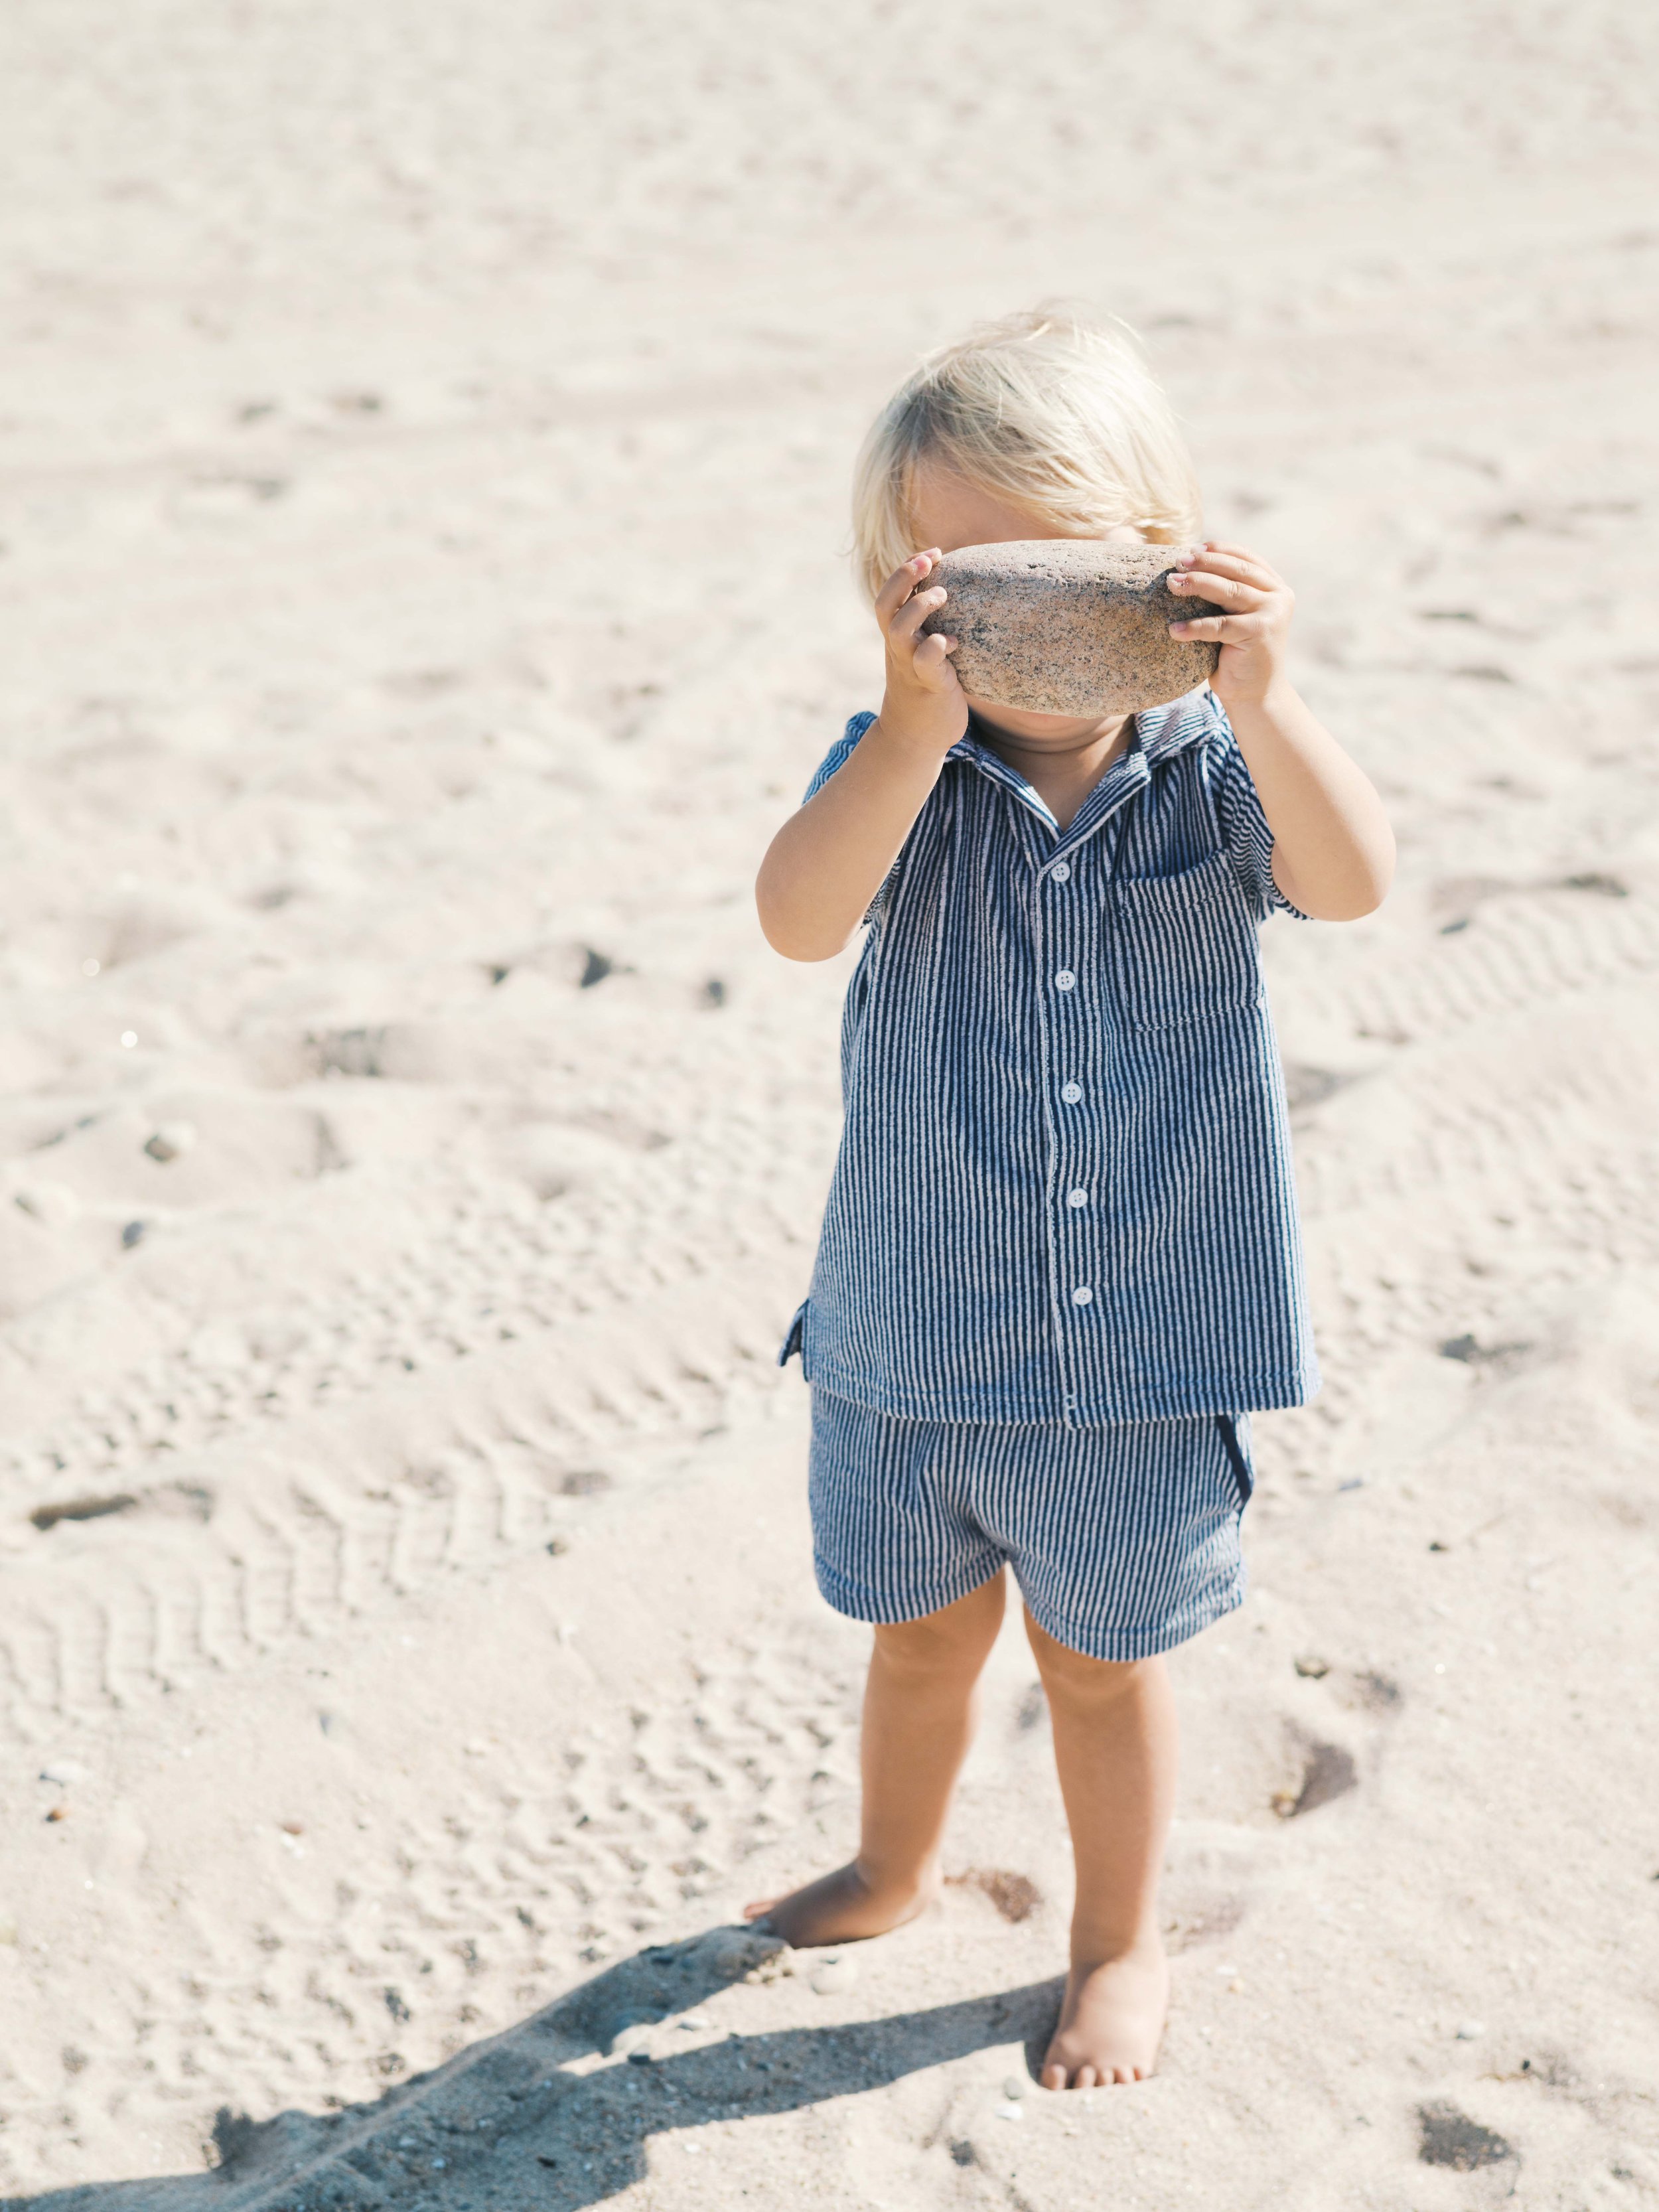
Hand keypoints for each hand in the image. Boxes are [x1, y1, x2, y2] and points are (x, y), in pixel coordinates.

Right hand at [873, 551, 967, 756]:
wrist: (914, 740)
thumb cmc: (925, 691)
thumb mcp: (922, 655)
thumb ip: (932, 630)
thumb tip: (961, 600)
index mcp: (896, 639)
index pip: (890, 595)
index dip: (906, 570)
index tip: (931, 553)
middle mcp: (898, 649)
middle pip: (885, 605)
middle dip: (904, 576)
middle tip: (930, 559)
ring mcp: (909, 667)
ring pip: (899, 629)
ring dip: (920, 606)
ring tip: (943, 595)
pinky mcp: (928, 685)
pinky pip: (926, 660)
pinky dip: (939, 645)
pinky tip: (955, 643)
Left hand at [1167, 542, 1294, 711]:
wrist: (1255, 694)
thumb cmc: (1237, 654)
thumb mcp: (1236, 616)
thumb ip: (1227, 593)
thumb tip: (1188, 564)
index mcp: (1275, 587)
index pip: (1246, 558)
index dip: (1219, 549)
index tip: (1193, 547)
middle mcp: (1278, 596)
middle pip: (1236, 571)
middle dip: (1204, 563)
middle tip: (1177, 562)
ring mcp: (1272, 614)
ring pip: (1228, 591)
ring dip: (1197, 584)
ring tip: (1171, 584)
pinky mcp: (1259, 633)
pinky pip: (1219, 625)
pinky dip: (1194, 627)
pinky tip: (1173, 631)